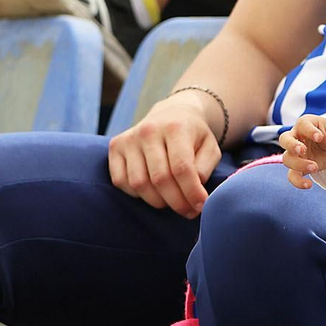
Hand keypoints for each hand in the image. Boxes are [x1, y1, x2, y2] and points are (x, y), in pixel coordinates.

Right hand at [107, 92, 220, 216]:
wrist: (171, 114)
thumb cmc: (193, 136)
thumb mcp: (210, 147)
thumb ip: (205, 168)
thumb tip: (194, 189)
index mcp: (175, 128)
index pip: (181, 168)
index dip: (191, 192)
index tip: (201, 206)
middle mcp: (149, 131)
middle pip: (160, 179)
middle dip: (177, 202)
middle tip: (188, 211)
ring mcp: (129, 138)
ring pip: (139, 184)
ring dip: (157, 201)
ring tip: (172, 202)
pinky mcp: (115, 146)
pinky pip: (121, 181)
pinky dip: (136, 194)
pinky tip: (152, 191)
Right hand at [280, 115, 325, 189]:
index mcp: (305, 124)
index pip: (302, 125)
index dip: (309, 131)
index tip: (319, 137)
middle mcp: (295, 138)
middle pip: (285, 139)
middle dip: (292, 145)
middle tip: (302, 150)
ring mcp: (294, 154)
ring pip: (287, 159)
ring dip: (299, 164)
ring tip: (315, 167)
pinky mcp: (297, 167)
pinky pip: (292, 175)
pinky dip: (298, 181)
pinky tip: (308, 185)